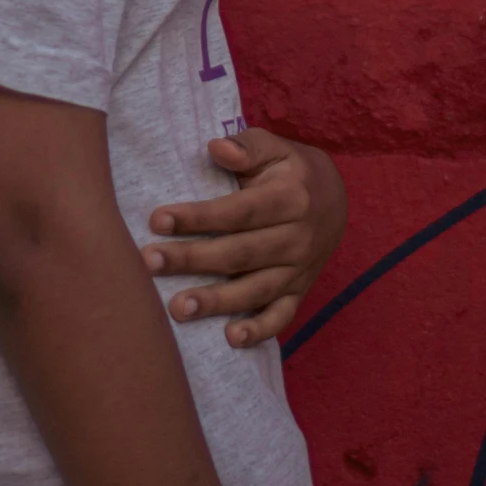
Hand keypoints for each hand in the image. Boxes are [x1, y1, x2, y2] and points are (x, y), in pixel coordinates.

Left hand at [141, 129, 347, 346]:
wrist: (335, 200)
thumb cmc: (289, 170)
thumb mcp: (275, 147)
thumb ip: (247, 146)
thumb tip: (217, 147)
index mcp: (291, 198)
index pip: (239, 211)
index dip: (198, 217)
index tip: (157, 220)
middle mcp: (298, 238)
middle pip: (241, 253)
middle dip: (193, 259)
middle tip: (149, 263)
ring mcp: (300, 270)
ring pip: (255, 290)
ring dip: (216, 301)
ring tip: (177, 308)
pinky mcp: (299, 292)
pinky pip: (281, 316)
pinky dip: (259, 330)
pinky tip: (230, 338)